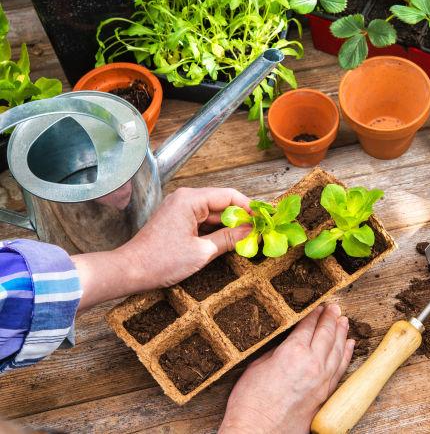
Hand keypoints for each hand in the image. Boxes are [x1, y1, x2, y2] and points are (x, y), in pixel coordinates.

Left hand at [73, 187, 252, 309]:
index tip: (263, 220)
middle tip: (258, 232)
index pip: (229, 196)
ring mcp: (180, 208)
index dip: (249, 208)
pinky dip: (215, 229)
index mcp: (191, 199)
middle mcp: (185, 198)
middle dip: (240, 218)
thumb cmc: (161, 261)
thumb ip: (229, 238)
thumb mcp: (202, 251)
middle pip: (222, 203)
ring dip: (229, 225)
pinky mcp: (177, 219)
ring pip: (213, 212)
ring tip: (247, 239)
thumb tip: (251, 231)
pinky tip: (228, 241)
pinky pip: (203, 220)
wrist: (130, 271)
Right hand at [220, 304, 354, 433]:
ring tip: (344, 320)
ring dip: (341, 333)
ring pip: (337, 350)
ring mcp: (321, 380)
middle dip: (331, 318)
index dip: (314, 314)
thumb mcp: (257, 366)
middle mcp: (312, 363)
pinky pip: (340, 369)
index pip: (308, 326)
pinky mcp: (324, 395)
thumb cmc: (250, 403)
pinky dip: (346, 355)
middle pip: (326, 334)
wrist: (257, 433)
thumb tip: (288, 343)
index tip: (318, 305)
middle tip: (335, 307)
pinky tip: (349, 345)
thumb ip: (277, 351)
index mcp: (293, 352)